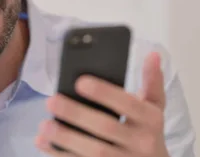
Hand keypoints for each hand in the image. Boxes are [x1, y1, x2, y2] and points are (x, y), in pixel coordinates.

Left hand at [35, 52, 168, 156]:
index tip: (79, 82)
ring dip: (66, 138)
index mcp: (151, 120)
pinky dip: (61, 155)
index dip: (104, 93)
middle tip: (51, 100)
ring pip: (94, 152)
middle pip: (107, 127)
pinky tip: (44, 143)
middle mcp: (142, 143)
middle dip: (77, 114)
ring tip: (44, 124)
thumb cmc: (147, 132)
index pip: (128, 104)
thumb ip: (152, 82)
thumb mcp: (155, 108)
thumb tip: (152, 54)